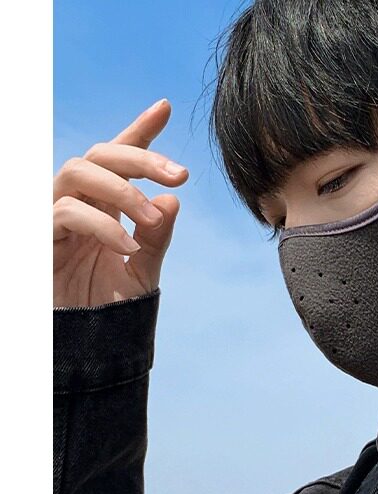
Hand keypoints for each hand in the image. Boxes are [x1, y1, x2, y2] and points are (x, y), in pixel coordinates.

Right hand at [53, 99, 188, 307]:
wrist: (85, 344)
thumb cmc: (108, 305)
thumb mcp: (143, 268)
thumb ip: (156, 236)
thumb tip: (172, 200)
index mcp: (106, 204)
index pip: (120, 160)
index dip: (140, 131)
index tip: (164, 107)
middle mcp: (80, 201)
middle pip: (101, 154)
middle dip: (141, 156)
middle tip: (180, 175)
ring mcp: (56, 215)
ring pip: (79, 170)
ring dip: (122, 189)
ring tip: (151, 218)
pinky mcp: (40, 235)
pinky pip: (66, 211)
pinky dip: (102, 225)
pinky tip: (126, 247)